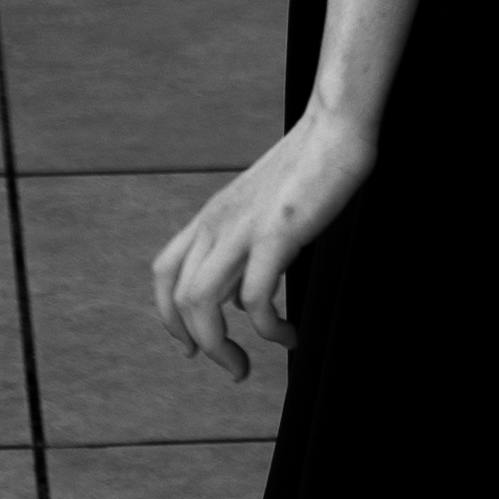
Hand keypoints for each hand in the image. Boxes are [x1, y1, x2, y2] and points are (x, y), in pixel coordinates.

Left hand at [150, 109, 372, 381]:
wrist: (334, 129)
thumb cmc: (306, 171)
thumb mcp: (261, 214)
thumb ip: (245, 252)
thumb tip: (242, 300)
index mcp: (211, 216)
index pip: (165, 272)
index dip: (169, 317)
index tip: (192, 348)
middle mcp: (216, 222)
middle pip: (179, 297)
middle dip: (198, 344)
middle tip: (233, 368)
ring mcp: (243, 227)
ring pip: (201, 301)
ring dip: (219, 347)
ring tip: (245, 368)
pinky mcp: (276, 232)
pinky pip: (256, 297)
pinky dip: (268, 329)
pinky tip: (289, 335)